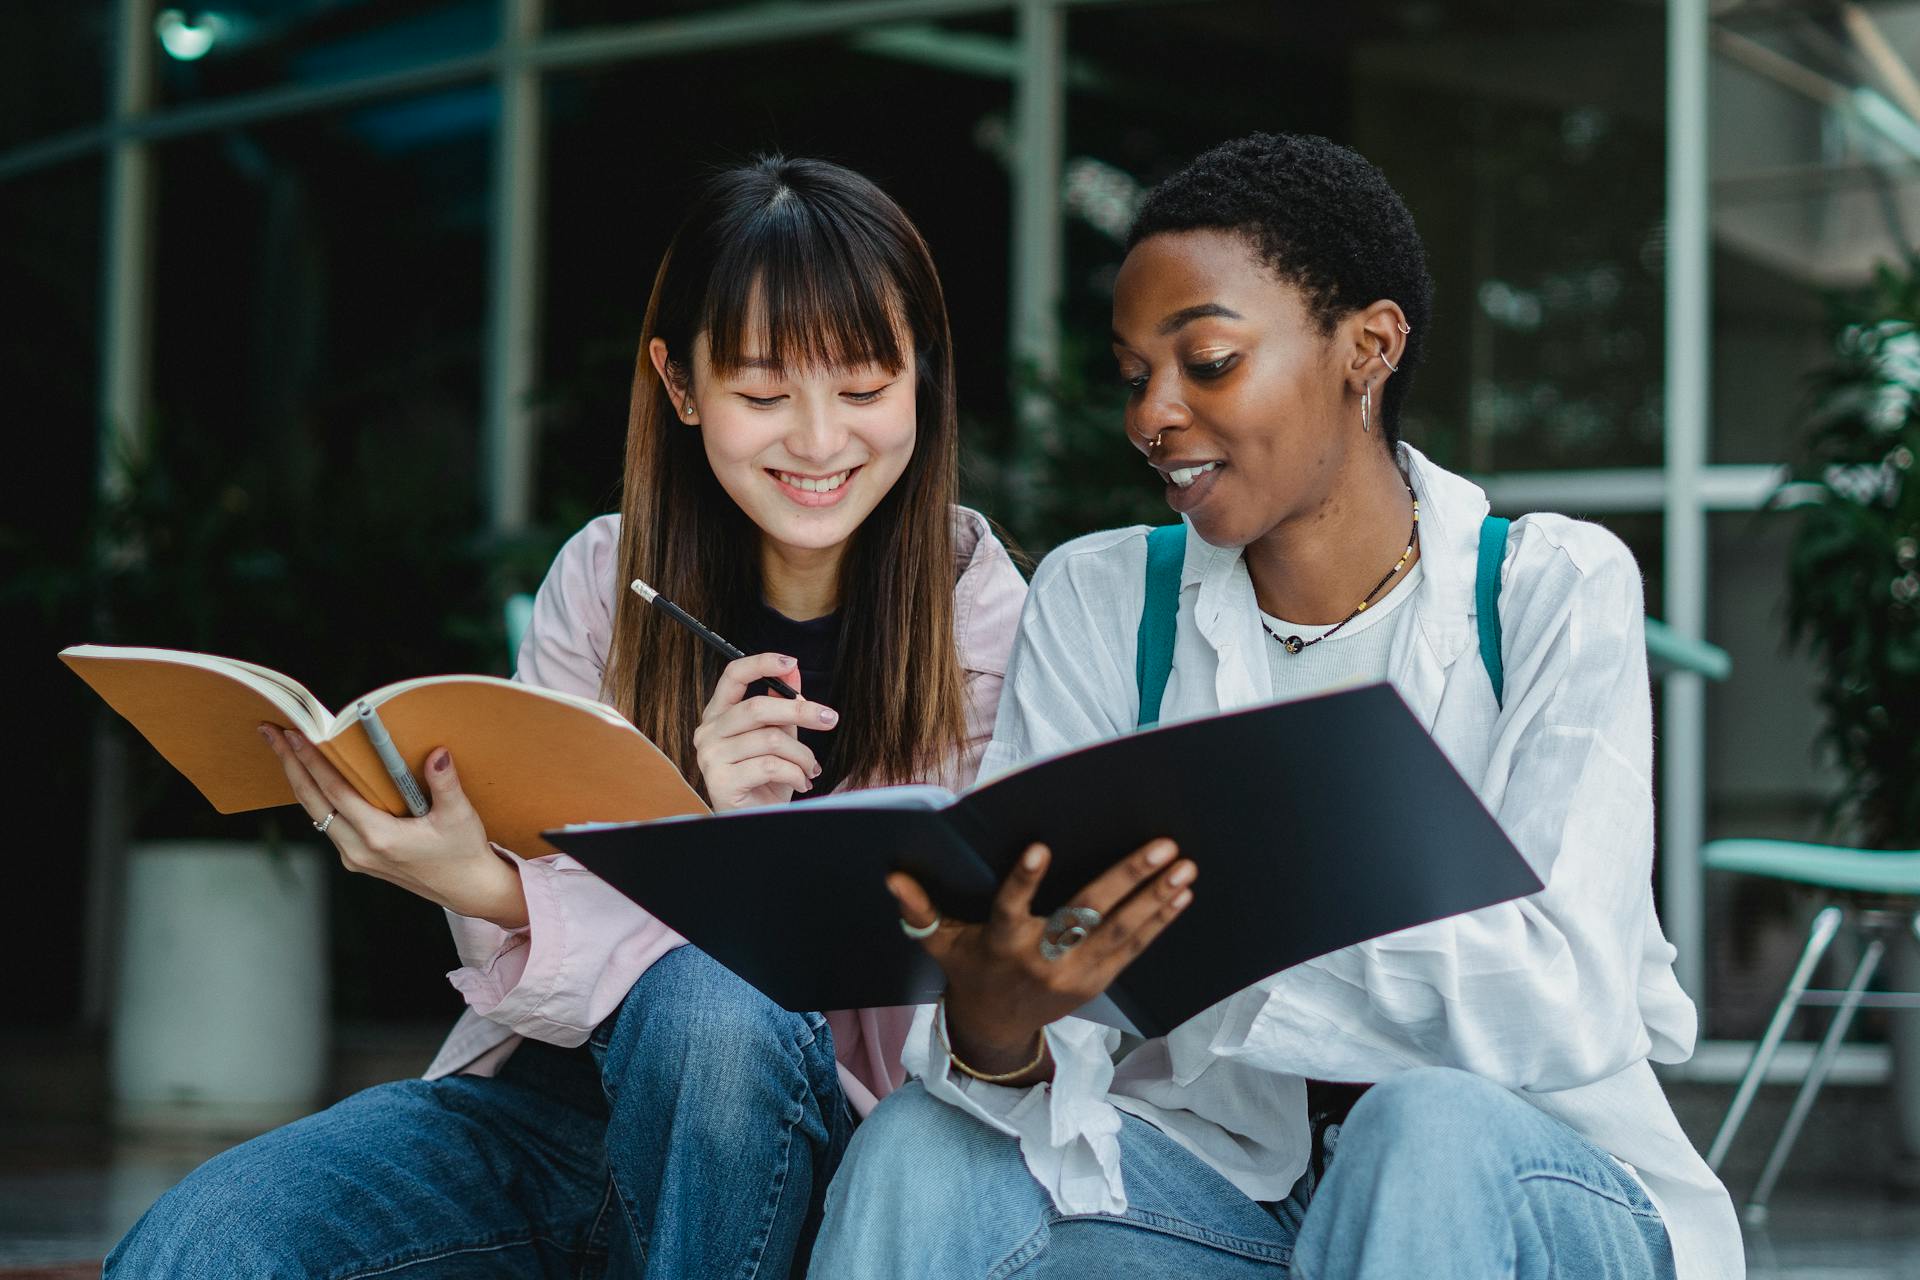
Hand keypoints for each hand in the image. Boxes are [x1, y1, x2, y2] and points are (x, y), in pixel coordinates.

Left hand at [260, 725, 528, 927]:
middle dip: (290, 766)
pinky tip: (315, 780)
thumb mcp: (459, 816)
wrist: (467, 889)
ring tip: (289, 752)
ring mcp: (355, 857)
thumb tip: (437, 754)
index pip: (335, 793)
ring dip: (301, 781)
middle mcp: (360, 850)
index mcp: (380, 837)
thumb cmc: (463, 853)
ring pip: (316, 814)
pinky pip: (329, 823)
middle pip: (313, 803)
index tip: (296, 736)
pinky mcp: (359, 858)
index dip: (312, 762)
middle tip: (274, 736)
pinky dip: (318, 798)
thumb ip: (445, 783)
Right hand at [693, 652, 839, 811]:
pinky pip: (770, 766)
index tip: (791, 662)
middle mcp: (708, 732)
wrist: (758, 822)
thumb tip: (792, 670)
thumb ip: (782, 705)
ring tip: (810, 769)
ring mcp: (710, 757)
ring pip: (771, 740)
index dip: (761, 663)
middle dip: (801, 712)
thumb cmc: (766, 781)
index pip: (732, 676)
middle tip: (830, 719)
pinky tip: (801, 783)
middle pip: (758, 707)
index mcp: (718, 715)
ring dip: (802, 755)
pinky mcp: (720, 781)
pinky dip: (795, 774)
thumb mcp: (779, 737)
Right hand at [889, 838, 1195, 1080]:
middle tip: (1161, 848)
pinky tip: (1181, 895)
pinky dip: (1158, 922)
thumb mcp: (939, 944)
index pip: (1010, 909)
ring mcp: (1075, 975)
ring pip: (1120, 933)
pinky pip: (1132, 950)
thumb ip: (920, 912)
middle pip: (1086, 917)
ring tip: (1184, 867)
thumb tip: (893, 877)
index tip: (1039, 848)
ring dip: (1155, 899)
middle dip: (1126, 880)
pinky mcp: (1097, 983)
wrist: (996, 1029)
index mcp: (1001, 944)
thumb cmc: (969, 970)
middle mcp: (1041, 960)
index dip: (1023, 881)